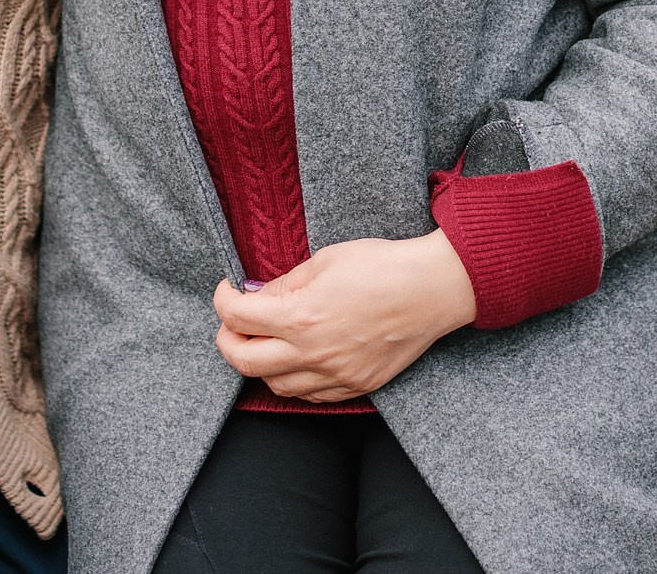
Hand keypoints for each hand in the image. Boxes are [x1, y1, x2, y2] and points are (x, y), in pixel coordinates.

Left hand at [212, 232, 476, 401]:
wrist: (433, 289)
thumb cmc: (383, 266)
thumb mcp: (325, 260)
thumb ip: (285, 283)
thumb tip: (257, 295)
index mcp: (301, 317)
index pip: (237, 317)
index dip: (223, 300)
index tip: (228, 290)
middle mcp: (313, 353)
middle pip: (244, 362)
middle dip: (227, 340)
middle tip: (232, 323)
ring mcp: (336, 376)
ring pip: (275, 386)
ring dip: (260, 364)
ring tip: (266, 340)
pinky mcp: (356, 385)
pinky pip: (310, 396)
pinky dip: (293, 380)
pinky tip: (297, 359)